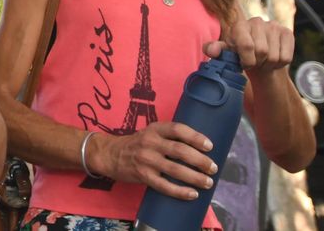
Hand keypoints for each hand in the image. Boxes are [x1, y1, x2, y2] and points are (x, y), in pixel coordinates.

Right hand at [89, 122, 216, 199]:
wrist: (110, 154)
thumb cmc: (137, 144)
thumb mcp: (150, 133)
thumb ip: (169, 137)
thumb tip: (199, 149)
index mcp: (155, 129)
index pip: (177, 129)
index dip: (195, 137)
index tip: (209, 146)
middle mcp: (150, 142)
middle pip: (180, 150)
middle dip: (200, 160)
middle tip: (213, 168)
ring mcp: (146, 159)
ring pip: (174, 169)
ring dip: (194, 177)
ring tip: (207, 182)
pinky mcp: (142, 175)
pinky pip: (164, 185)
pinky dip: (180, 191)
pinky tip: (191, 194)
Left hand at [204, 16, 293, 76]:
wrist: (259, 57)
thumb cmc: (239, 54)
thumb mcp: (226, 53)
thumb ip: (215, 50)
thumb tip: (211, 51)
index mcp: (239, 25)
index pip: (247, 45)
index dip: (246, 60)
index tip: (244, 63)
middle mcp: (257, 21)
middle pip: (262, 51)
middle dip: (257, 63)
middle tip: (254, 62)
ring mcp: (273, 25)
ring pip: (274, 56)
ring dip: (268, 65)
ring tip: (262, 61)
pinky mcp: (287, 32)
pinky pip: (286, 57)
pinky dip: (279, 64)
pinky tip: (273, 59)